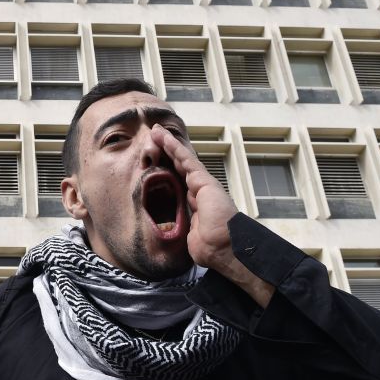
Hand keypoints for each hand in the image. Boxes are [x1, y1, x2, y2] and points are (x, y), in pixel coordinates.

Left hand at [152, 125, 274, 307]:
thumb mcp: (191, 235)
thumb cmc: (211, 247)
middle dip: (166, 152)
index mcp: (197, 203)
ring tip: (155, 132)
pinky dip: (173, 147)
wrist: (225, 248)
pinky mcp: (203, 180)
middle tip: (154, 138)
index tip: (156, 160)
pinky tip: (162, 137)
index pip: (179, 181)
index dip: (168, 169)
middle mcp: (201, 190)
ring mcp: (203, 184)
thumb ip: (186, 226)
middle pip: (180, 166)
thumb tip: (183, 231)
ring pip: (182, 159)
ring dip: (167, 144)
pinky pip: (185, 159)